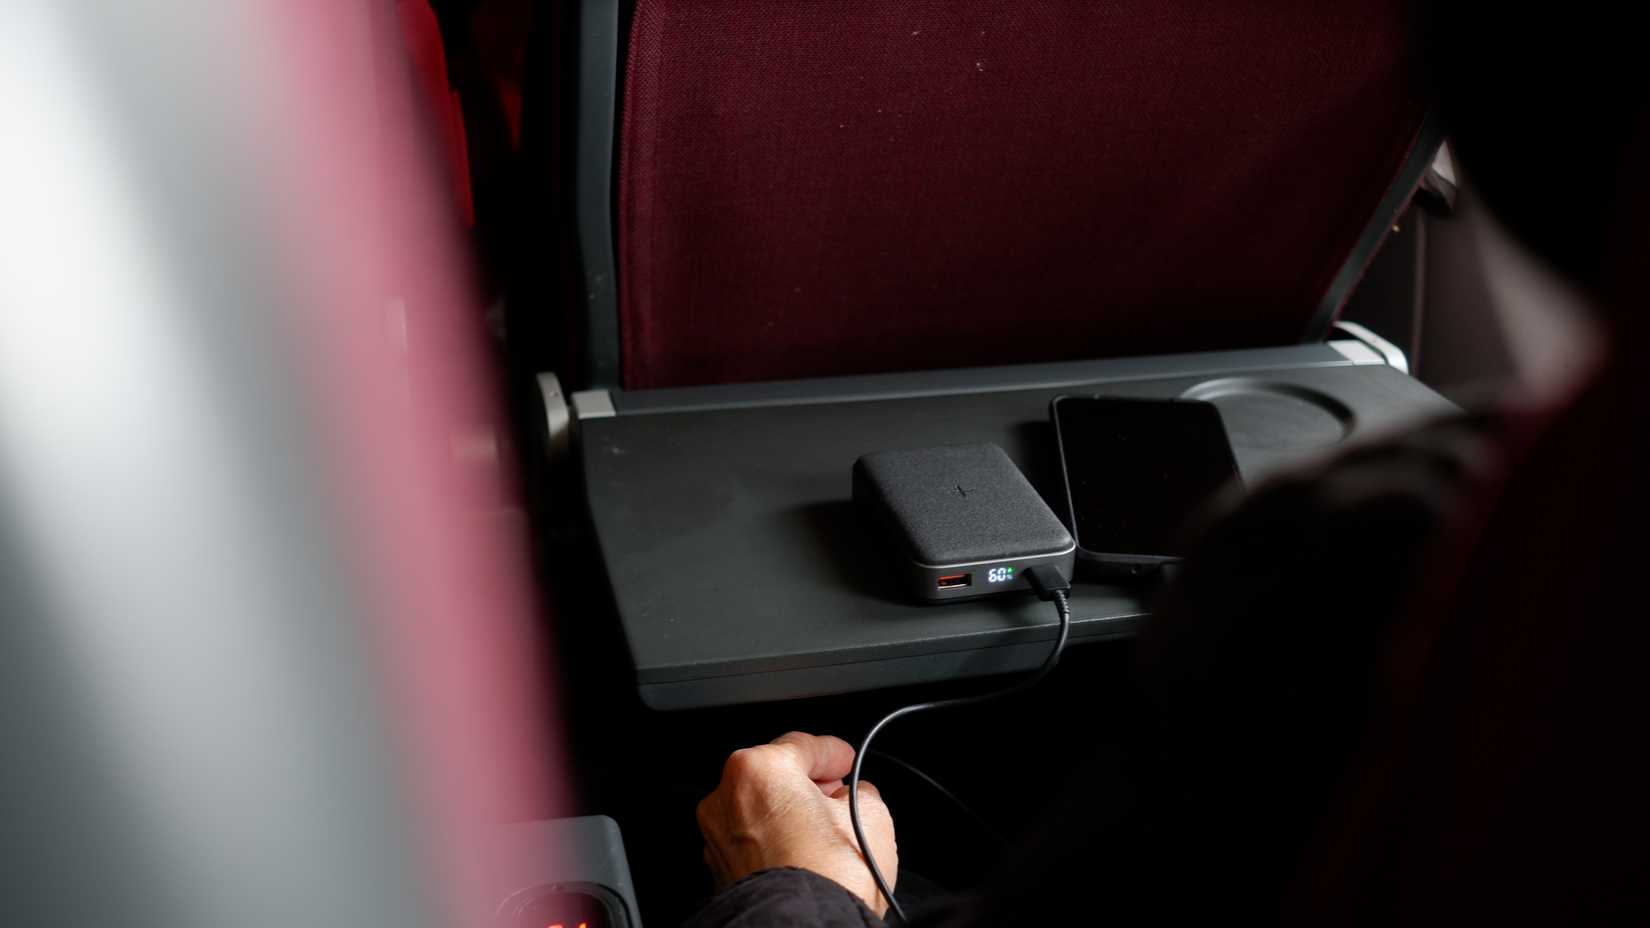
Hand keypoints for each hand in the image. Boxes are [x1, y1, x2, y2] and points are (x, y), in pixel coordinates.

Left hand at [697, 731, 897, 915]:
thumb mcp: (871, 817)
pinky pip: (752, 844)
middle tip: (838, 794)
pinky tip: (804, 856)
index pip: (802, 745)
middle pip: (774, 777)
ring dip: (789, 814)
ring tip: (825, 831)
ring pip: (760, 812)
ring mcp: (717, 839)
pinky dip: (775, 843)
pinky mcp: (720, 873)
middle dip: (807, 784)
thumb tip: (858, 796)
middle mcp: (725, 799)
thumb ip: (862, 793)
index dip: (832, 752)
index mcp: (756, 770)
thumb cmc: (828, 876)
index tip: (845, 759)